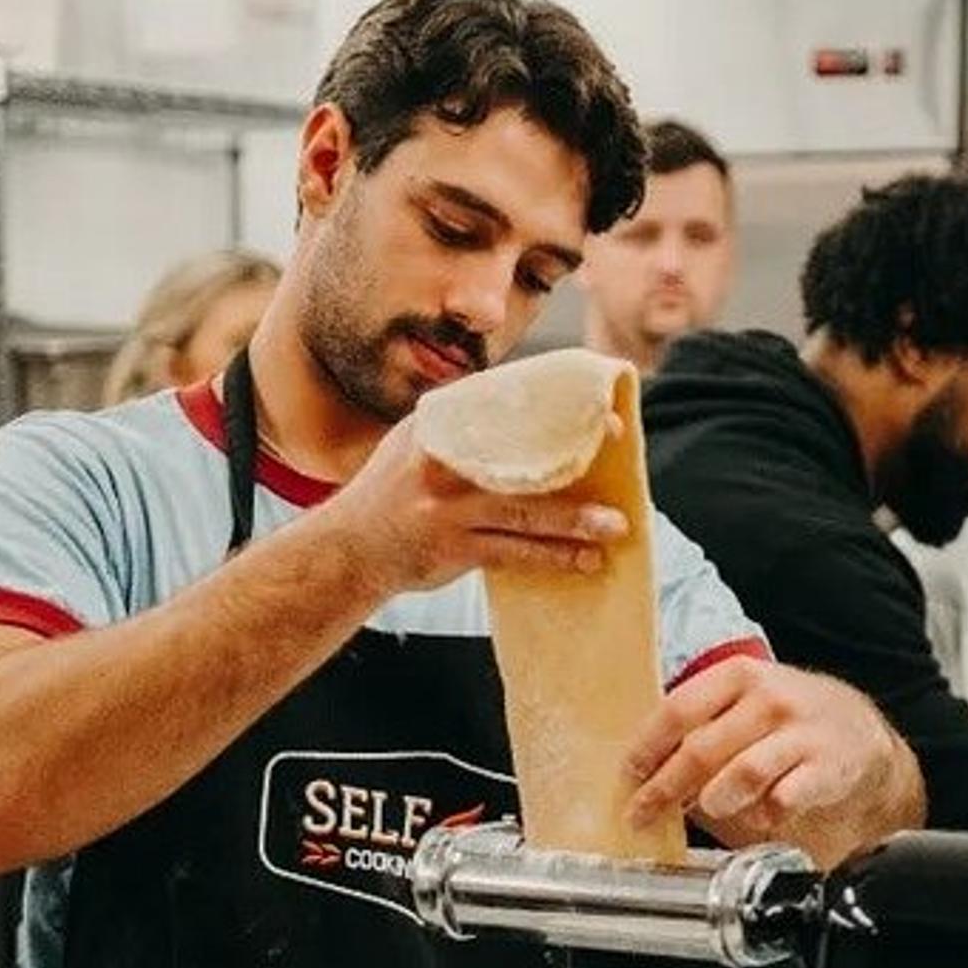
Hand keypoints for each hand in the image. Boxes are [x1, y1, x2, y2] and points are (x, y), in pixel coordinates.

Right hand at [319, 416, 629, 597]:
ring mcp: (448, 508)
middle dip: (575, 452)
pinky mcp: (454, 548)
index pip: (507, 406)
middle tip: (620, 447)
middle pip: (522, 454)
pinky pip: (514, 553)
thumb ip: (462, 423)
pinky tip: (584, 561)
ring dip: (574, 520)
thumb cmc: (392, 491)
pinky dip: (553, 557)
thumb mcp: (414, 442)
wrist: (347, 550)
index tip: (600, 410)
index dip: (558, 405)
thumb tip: (528, 405)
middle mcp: (443, 462)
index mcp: (438, 426)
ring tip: (616, 526)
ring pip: (525, 512)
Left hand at [623, 657, 924, 865]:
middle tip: (642, 813)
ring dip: (715, 798)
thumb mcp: (744, 707)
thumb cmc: (788, 723)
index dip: (647, 746)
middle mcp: (769, 699)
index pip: (679, 709)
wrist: (862, 735)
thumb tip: (644, 771)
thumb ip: (699, 731)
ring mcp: (801, 732)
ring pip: (745, 770)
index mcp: (737, 677)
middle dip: (666, 786)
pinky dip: (765, 814)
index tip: (628, 774)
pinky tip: (758, 820)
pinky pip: (786, 797)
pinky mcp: (828, 767)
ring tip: (703, 811)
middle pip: (704, 746)